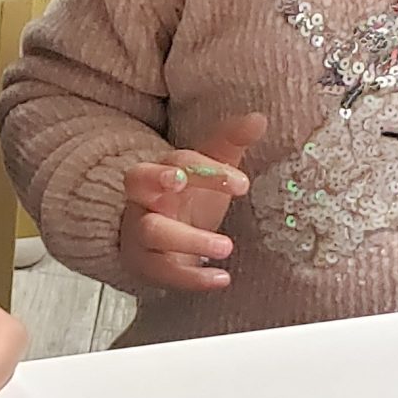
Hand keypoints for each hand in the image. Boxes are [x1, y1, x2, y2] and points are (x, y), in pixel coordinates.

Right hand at [119, 114, 267, 293]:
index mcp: (162, 170)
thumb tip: (259, 118)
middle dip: (157, 179)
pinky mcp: (145, 264)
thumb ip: (230, 143)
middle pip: (139, 180)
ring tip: (227, 247)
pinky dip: (191, 278)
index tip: (242, 184)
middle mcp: (144, 197)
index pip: (177, 160)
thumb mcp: (210, 169)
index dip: (206, 170)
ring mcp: (139, 231)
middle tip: (181, 183)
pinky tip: (221, 279)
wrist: (160, 244)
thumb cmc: (188, 200)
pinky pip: (161, 271)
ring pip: (151, 230)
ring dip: (188, 238)